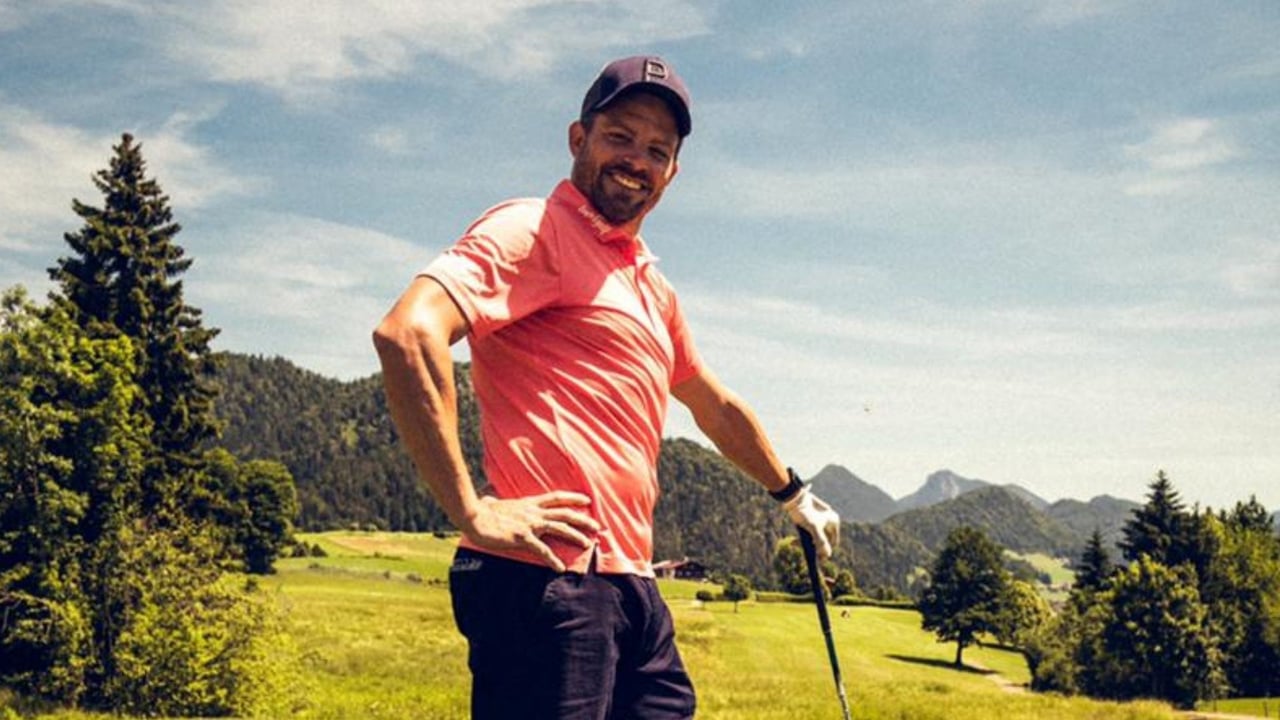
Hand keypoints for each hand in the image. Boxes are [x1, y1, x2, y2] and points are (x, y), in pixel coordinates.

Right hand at [461, 491, 598, 571]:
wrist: (474, 517)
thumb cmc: (480, 512)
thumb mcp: (492, 504)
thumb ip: (494, 502)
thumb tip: (488, 500)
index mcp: (529, 504)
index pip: (556, 498)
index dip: (573, 498)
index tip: (587, 501)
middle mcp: (533, 512)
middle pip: (564, 513)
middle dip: (583, 519)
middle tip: (597, 526)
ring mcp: (530, 524)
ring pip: (560, 528)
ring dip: (576, 536)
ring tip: (588, 544)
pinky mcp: (523, 538)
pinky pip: (543, 550)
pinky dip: (553, 560)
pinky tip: (560, 568)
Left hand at [783, 487, 839, 559]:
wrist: (793, 497)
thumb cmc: (805, 512)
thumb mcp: (814, 528)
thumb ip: (821, 542)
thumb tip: (827, 555)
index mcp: (834, 521)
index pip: (833, 541)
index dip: (826, 551)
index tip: (818, 560)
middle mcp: (829, 520)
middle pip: (823, 539)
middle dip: (813, 546)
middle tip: (805, 553)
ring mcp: (820, 519)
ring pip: (814, 535)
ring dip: (805, 542)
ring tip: (795, 545)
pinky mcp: (811, 518)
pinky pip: (808, 531)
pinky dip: (802, 537)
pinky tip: (793, 542)